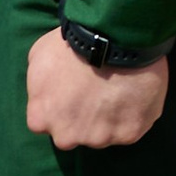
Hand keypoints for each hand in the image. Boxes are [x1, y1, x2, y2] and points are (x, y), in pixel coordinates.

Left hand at [25, 30, 168, 152]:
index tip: (74, 92)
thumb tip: (48, 93)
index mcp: (41, 120)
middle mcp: (67, 136)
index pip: (47, 122)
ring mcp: (100, 138)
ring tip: (120, 89)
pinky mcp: (129, 134)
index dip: (61, 106)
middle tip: (97, 92)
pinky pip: (131, 128)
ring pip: (104, 135)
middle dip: (83, 119)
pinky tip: (136, 93)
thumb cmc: (74, 44)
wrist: (116, 38)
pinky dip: (134, 115)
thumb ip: (39, 85)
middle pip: (74, 134)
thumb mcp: (40, 56)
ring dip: (110, 118)